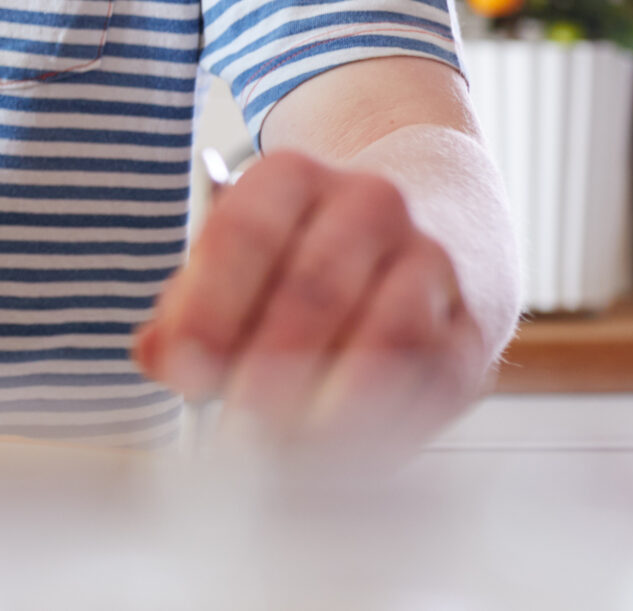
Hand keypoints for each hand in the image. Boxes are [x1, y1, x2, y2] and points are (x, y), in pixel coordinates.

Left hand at [133, 149, 488, 450]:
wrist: (437, 220)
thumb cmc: (306, 252)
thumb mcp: (238, 256)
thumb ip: (189, 307)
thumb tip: (158, 356)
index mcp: (293, 176)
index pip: (244, 234)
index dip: (210, 308)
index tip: (185, 372)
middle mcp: (369, 204)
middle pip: (315, 289)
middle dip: (268, 371)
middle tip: (233, 434)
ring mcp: (431, 260)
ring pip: (387, 338)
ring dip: (330, 408)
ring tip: (283, 454)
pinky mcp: (473, 324)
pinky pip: (433, 382)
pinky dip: (384, 429)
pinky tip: (340, 456)